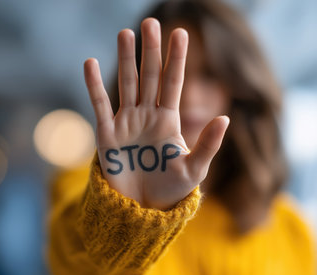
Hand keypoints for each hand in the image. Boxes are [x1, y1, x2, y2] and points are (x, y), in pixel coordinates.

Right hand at [84, 18, 228, 210]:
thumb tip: (225, 117)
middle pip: (150, 76)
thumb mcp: (194, 169)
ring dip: (125, 59)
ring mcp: (127, 123)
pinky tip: (91, 63)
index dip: (176, 58)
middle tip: (150, 23)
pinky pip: (100, 105)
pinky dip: (95, 85)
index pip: (174, 82)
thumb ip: (208, 144)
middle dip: (150, 50)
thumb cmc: (171, 190)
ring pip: (126, 84)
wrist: (142, 209)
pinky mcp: (107, 135)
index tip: (180, 32)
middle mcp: (147, 116)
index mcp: (169, 120)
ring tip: (125, 33)